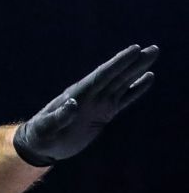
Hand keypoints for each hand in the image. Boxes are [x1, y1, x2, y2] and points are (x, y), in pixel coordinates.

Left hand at [13, 44, 157, 166]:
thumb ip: (59, 117)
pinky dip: (137, 89)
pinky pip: (124, 98)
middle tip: (154, 48)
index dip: (118, 63)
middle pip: (117, 75)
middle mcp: (91, 94)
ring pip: (123, 83)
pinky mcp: (104, 113)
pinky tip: (148, 78)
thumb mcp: (46, 127)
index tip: (134, 50)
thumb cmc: (40, 135)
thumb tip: (73, 103)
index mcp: (78, 94)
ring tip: (152, 55)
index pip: (102, 75)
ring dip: (138, 70)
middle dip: (134, 62)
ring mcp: (98, 103)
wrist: (41, 144)